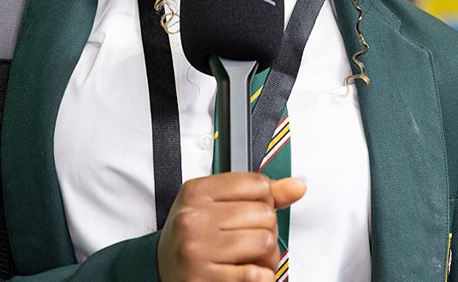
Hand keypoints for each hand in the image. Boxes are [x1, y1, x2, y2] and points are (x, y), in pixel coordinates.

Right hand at [156, 173, 305, 281]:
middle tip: (253, 239)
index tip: (255, 211)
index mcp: (197, 192)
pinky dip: (262, 276)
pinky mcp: (204, 277)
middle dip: (267, 229)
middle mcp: (194, 217)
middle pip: (264, 213)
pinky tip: (248, 272)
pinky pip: (256, 274)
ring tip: (252, 257)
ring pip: (264, 241)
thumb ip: (258, 194)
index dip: (266, 199)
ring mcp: (198, 248)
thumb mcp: (216, 205)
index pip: (257, 184)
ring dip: (268, 255)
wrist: (161, 268)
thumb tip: (296, 186)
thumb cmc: (193, 236)